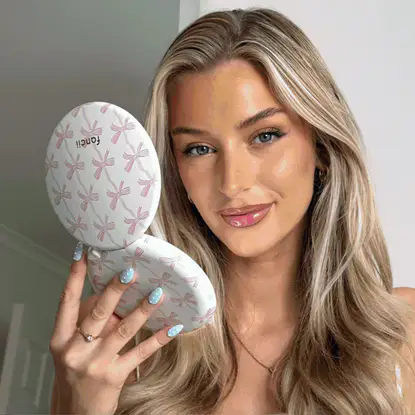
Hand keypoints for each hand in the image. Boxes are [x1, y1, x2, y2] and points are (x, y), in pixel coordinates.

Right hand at [49, 243, 183, 414]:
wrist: (75, 413)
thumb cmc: (75, 373)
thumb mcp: (72, 347)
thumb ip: (89, 322)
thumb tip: (114, 293)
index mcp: (61, 337)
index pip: (66, 300)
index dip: (74, 275)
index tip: (83, 252)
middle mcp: (75, 349)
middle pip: (98, 313)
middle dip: (115, 290)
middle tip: (130, 272)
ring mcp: (94, 363)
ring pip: (122, 331)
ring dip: (142, 311)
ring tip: (157, 294)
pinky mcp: (114, 376)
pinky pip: (140, 353)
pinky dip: (158, 339)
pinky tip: (173, 327)